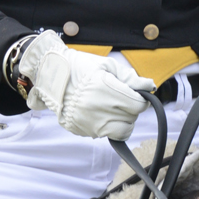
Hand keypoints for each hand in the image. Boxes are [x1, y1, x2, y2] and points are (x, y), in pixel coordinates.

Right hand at [19, 31, 153, 139]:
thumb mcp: (106, 65)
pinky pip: (104, 134)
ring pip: (121, 131)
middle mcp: (98, 109)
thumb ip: (129, 77)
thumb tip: (149, 86)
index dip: (141, 100)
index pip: (138, 105)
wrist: (49, 76)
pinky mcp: (81, 131)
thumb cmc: (79, 67)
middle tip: (121, 99)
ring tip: (113, 109)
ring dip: (122, 121)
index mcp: (106, 90)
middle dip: (131, 109)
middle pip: (131, 118)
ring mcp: (89, 123)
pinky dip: (107, 125)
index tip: (135, 95)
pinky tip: (98, 113)